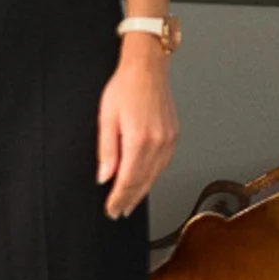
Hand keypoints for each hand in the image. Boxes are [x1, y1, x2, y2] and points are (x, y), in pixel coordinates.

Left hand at [97, 37, 177, 219]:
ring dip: (141, 191)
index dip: (118, 199)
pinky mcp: (173, 136)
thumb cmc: (125, 86)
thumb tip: (104, 177)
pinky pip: (163, 164)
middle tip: (118, 212)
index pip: (128, 180)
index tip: (111, 210)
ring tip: (129, 201)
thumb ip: (106, 151)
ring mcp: (168, 140)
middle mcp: (158, 143)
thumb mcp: (106, 118)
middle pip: (143, 182)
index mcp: (139, 139)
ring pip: (155, 176)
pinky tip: (144, 180)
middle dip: (129, 200)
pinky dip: (153, 176)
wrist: (147, 68)